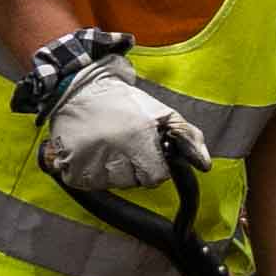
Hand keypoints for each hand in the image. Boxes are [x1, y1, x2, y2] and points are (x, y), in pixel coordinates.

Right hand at [37, 56, 205, 195]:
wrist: (78, 90)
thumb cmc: (122, 101)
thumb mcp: (161, 112)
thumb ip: (187, 136)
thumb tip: (204, 163)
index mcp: (137, 139)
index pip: (157, 177)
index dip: (156, 166)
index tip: (148, 153)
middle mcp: (112, 154)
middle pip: (135, 182)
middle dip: (135, 167)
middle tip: (126, 145)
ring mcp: (89, 164)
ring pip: (114, 184)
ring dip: (114, 170)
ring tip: (108, 146)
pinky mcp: (71, 170)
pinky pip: (91, 184)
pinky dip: (93, 172)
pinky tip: (93, 152)